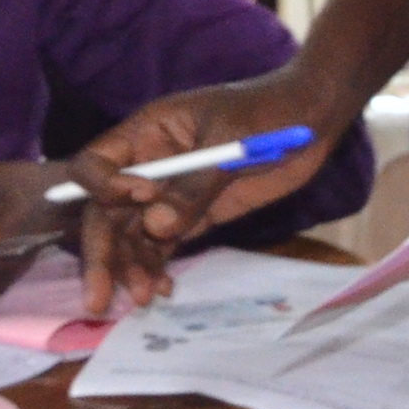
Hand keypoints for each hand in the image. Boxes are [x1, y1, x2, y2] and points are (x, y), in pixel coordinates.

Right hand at [71, 67, 345, 315]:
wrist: (311, 118)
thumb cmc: (267, 110)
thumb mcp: (230, 139)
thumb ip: (194, 184)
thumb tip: (155, 225)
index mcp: (146, 132)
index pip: (97, 163)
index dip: (104, 187)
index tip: (141, 201)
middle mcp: (148, 166)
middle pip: (106, 210)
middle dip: (102, 252)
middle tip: (98, 296)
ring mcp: (168, 194)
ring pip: (132, 235)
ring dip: (131, 267)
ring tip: (144, 298)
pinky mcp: (193, 216)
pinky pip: (162, 244)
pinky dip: (156, 267)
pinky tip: (162, 290)